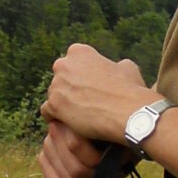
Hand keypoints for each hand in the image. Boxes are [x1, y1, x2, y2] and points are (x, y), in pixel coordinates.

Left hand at [39, 44, 150, 177]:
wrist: (128, 113)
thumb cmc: (130, 90)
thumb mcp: (127, 67)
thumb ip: (114, 64)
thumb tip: (116, 67)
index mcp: (79, 52)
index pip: (73, 64)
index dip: (82, 77)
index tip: (91, 88)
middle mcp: (63, 65)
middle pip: (61, 79)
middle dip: (70, 89)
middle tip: (84, 103)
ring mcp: (56, 85)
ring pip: (54, 96)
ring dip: (64, 105)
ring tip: (79, 117)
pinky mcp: (54, 105)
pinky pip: (47, 112)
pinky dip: (57, 119)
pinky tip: (71, 125)